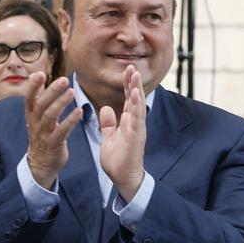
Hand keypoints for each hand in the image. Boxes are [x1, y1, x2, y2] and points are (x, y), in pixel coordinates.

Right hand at [25, 73, 82, 188]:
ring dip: (61, 103)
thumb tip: (38, 77)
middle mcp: (35, 123)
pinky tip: (79, 111)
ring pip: (50, 116)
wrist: (41, 163)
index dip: (33, 86)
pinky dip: (70, 120)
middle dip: (51, 91)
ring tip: (72, 92)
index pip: (29, 98)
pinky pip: (62, 131)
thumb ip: (39, 98)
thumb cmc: (42, 135)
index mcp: (31, 116)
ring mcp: (44, 134)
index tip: (40, 74)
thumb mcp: (37, 117)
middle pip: (41, 105)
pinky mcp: (54, 144)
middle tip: (64, 79)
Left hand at [98, 65, 147, 201]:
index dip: (127, 85)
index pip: (128, 99)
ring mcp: (137, 128)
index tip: (125, 70)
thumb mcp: (108, 137)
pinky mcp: (136, 135)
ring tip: (135, 74)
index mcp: (127, 121)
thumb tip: (106, 109)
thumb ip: (108, 123)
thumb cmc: (118, 159)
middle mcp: (134, 122)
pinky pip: (137, 118)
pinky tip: (136, 94)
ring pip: (137, 104)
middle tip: (131, 65)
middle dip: (133, 82)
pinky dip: (137, 105)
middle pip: (134, 98)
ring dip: (136, 88)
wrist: (123, 177)